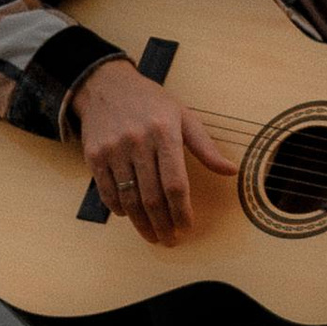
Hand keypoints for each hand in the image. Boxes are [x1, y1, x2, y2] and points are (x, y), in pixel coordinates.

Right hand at [69, 59, 232, 244]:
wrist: (106, 85)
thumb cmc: (151, 102)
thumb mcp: (184, 116)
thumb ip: (207, 147)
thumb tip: (232, 171)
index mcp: (165, 133)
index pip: (175, 183)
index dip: (182, 211)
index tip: (187, 227)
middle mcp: (138, 142)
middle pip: (152, 196)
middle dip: (163, 224)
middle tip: (170, 240)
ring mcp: (113, 150)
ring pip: (129, 198)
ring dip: (142, 223)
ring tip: (152, 235)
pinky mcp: (94, 156)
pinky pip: (108, 192)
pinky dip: (120, 208)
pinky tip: (131, 216)